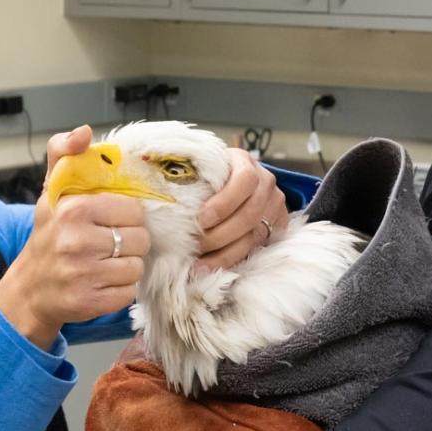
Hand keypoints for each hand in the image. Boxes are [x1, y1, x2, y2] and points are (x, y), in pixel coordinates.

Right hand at [0, 126, 150, 348]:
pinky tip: (102, 282)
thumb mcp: (52, 191)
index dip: (126, 217)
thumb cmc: (48, 236)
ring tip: (105, 263)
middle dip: (129, 243)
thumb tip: (85, 132)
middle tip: (109, 245)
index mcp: (73, 209)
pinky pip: (129, 292)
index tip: (111, 222)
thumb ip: (64, 154)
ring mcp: (83, 274)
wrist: (30, 289)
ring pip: (137, 266)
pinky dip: (120, 289)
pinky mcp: (90, 301)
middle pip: (140, 239)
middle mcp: (76, 241)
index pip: (133, 210)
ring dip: (126, 267)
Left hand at [195, 148, 287, 272]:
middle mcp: (266, 183)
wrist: (237, 183)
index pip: (245, 180)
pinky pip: (256, 248)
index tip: (202, 218)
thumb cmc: (211, 176)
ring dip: (224, 253)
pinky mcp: (277, 226)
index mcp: (245, 162)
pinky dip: (232, 260)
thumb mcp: (201, 168)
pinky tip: (211, 267)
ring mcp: (274, 205)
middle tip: (195, 245)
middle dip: (220, 235)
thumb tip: (154, 178)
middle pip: (250, 214)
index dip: (224, 202)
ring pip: (254, 236)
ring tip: (199, 265)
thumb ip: (187, 174)